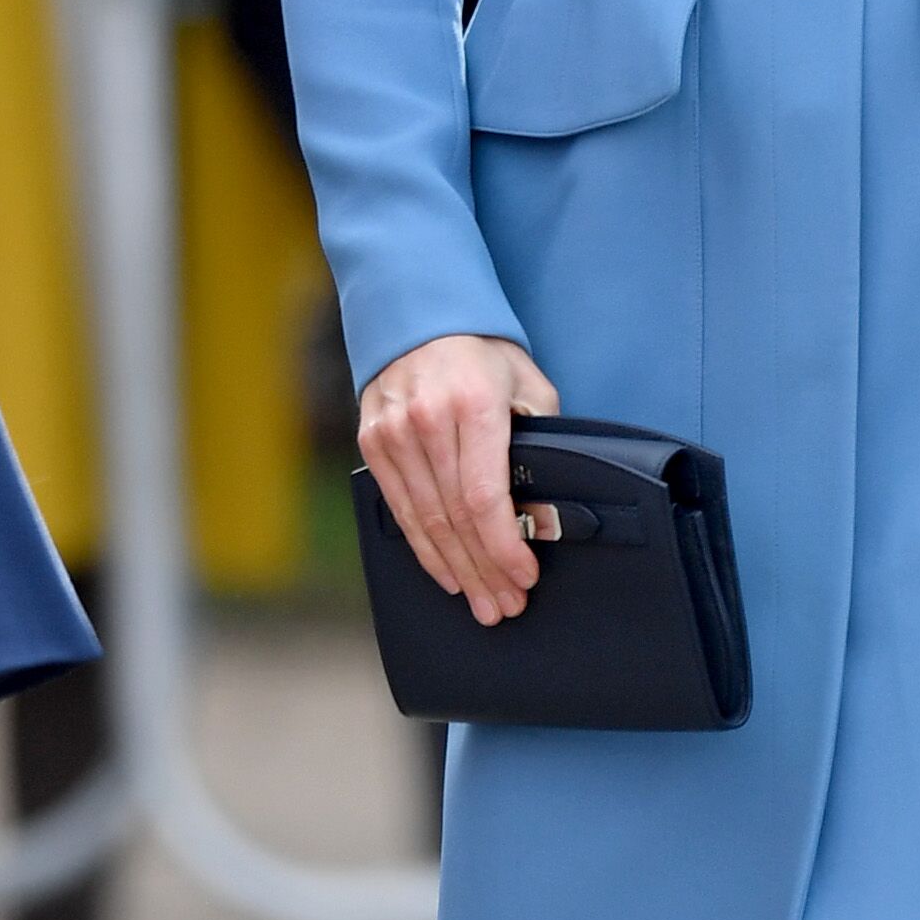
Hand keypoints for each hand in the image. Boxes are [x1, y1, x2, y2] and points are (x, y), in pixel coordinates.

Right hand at [357, 333, 558, 625]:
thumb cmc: (484, 352)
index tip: (524, 575)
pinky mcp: (372, 444)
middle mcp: (426, 421)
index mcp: (472, 404)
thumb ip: (540, 440)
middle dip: (485, 569)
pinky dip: (424, 548)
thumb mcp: (527, 383)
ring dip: (457, 569)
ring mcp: (392, 433)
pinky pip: (399, 509)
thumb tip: (548, 505)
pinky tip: (447, 573)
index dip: (504, 545)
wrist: (421, 314)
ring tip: (483, 602)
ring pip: (426, 521)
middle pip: (456, 517)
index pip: (485, 496)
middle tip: (506, 605)